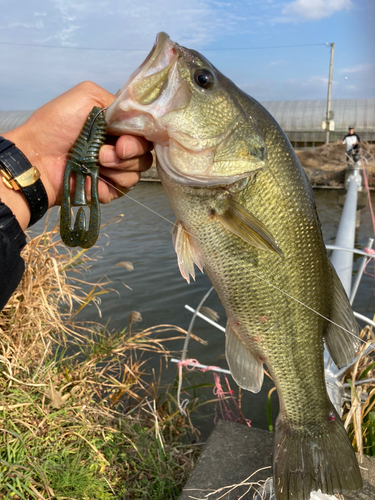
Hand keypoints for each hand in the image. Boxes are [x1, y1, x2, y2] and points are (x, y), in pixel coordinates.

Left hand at [2, 81, 152, 228]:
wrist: (39, 157)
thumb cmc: (56, 125)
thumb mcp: (87, 96)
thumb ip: (117, 102)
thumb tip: (138, 116)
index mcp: (116, 126)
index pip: (144, 130)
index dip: (141, 134)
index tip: (123, 137)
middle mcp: (119, 147)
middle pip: (146, 152)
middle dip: (130, 150)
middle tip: (109, 150)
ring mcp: (116, 169)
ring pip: (139, 170)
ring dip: (120, 165)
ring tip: (97, 162)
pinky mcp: (111, 189)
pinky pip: (128, 186)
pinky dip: (113, 180)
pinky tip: (96, 176)